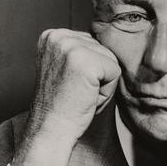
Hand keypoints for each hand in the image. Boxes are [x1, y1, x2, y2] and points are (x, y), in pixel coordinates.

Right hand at [12, 29, 120, 165]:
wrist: (50, 130)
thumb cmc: (61, 105)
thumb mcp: (64, 67)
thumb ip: (79, 51)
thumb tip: (106, 39)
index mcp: (51, 35)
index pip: (91, 43)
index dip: (88, 68)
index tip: (68, 84)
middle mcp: (58, 36)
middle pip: (103, 49)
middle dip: (97, 75)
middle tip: (75, 92)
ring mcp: (71, 47)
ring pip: (111, 60)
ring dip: (102, 83)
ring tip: (80, 95)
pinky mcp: (87, 62)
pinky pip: (115, 72)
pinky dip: (107, 91)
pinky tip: (87, 98)